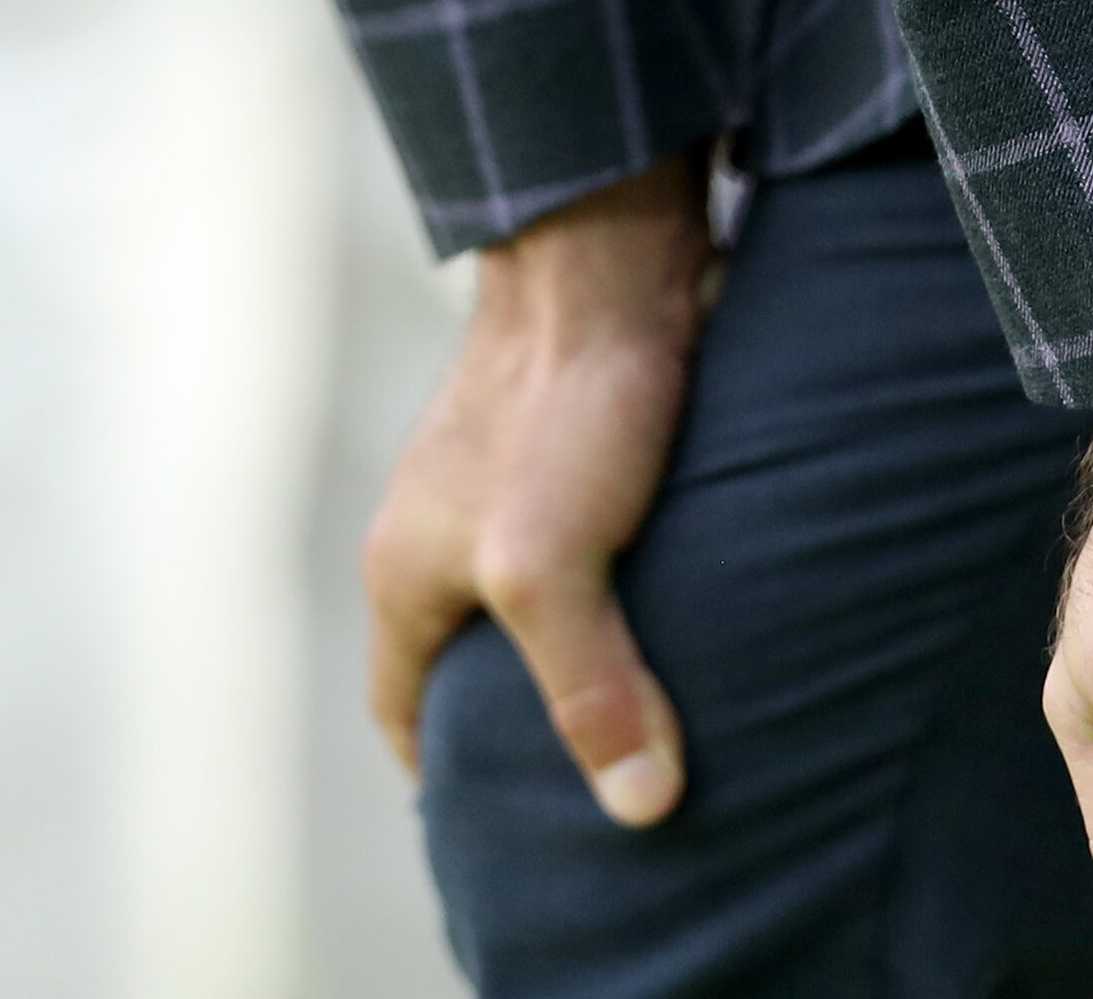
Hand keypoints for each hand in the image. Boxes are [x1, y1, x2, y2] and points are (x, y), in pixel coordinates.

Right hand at [362, 157, 713, 826]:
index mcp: (405, 570)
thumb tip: (641, 809)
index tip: (494, 837)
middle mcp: (443, 528)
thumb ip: (591, 687)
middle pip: (465, 660)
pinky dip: (627, 596)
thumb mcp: (553, 565)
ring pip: (535, 601)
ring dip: (584, 656)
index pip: (403, 711)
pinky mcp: (578, 445)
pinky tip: (689, 622)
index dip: (443, 779)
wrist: (614, 253)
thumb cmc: (562, 403)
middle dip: (515, 727)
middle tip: (587, 799)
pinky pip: (591, 548)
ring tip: (654, 723)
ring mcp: (508, 481)